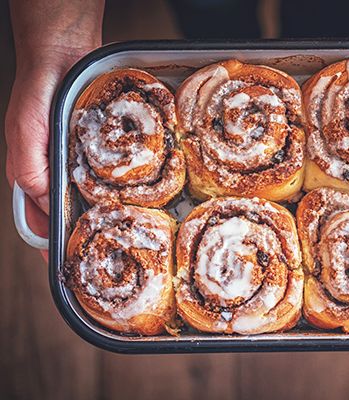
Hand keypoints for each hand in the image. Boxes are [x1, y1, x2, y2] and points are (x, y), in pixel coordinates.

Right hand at [6, 0, 103, 259]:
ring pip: (92, 198)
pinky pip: (110, 175)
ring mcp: (80, 162)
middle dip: (84, 235)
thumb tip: (46, 204)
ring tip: (122, 234)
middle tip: (105, 255)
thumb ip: (30, 168)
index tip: (67, 269)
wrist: (63, 54)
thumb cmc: (37, 92)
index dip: (53, 245)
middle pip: (70, 214)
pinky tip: (132, 198)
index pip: (40, 221)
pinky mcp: (101, 149)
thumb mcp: (26, 132)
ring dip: (104, 214)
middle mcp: (58, 172)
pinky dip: (118, 188)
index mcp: (34, 175)